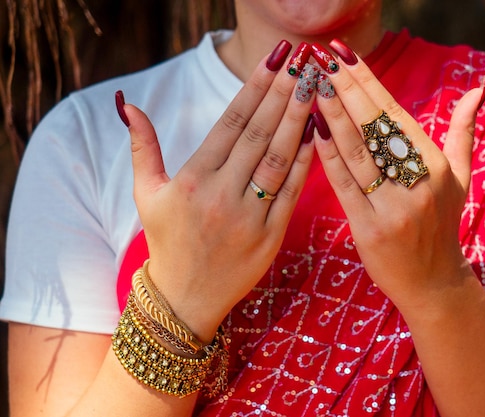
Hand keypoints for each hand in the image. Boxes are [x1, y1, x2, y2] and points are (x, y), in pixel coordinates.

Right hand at [116, 41, 315, 340]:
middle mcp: (222, 195)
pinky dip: (306, 162)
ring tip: (313, 88)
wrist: (186, 298)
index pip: (231, 123)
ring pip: (279, 159)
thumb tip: (129, 106)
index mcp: (193, 180)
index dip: (255, 87)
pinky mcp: (271, 236)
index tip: (274, 60)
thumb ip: (143, 148)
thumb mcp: (146, 194)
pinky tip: (316, 133)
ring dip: (298, 121)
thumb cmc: (167, 241)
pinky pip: (292, 192)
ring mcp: (249, 216)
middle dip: (283, 94)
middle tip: (303, 63)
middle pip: (260, 135)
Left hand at [312, 41, 484, 310]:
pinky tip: (313, 131)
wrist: (433, 283)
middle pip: (376, 128)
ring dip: (333, 117)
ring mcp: (394, 208)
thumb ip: (463, 132)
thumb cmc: (442, 224)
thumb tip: (478, 89)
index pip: (396, 115)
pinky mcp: (370, 230)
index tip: (346, 56)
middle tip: (323, 60)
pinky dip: (328, 157)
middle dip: (347, 90)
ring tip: (313, 87)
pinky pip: (345, 185)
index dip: (369, 83)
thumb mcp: (461, 178)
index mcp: (437, 167)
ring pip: (358, 154)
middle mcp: (418, 184)